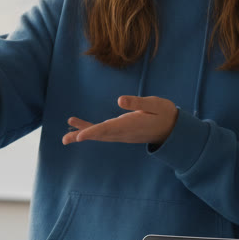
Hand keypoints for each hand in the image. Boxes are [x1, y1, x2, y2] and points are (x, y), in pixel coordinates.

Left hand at [63, 96, 178, 145]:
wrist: (173, 129)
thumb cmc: (164, 113)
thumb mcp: (155, 104)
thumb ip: (138, 103)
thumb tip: (120, 100)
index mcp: (130, 124)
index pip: (108, 129)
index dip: (93, 132)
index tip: (80, 136)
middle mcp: (123, 132)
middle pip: (99, 135)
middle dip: (82, 136)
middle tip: (65, 139)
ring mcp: (122, 134)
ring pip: (99, 135)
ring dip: (82, 134)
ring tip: (66, 136)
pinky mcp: (121, 132)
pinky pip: (103, 133)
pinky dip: (91, 131)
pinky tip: (80, 128)